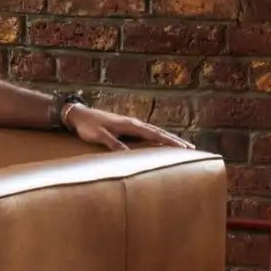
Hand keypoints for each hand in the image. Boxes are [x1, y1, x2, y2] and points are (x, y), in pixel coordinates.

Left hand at [65, 105, 193, 151]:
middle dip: (176, 140)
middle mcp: (134, 123)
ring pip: (155, 132)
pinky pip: (147, 133)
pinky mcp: (126, 127)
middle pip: (160, 132)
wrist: (79, 115)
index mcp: (131, 125)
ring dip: (168, 139)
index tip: (185, 148)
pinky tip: (160, 143)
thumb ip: (113, 144)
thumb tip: (128, 154)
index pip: (155, 135)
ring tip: (182, 146)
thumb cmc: (88, 126)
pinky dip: (157, 138)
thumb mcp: (99, 136)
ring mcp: (131, 125)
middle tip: (192, 148)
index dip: (170, 142)